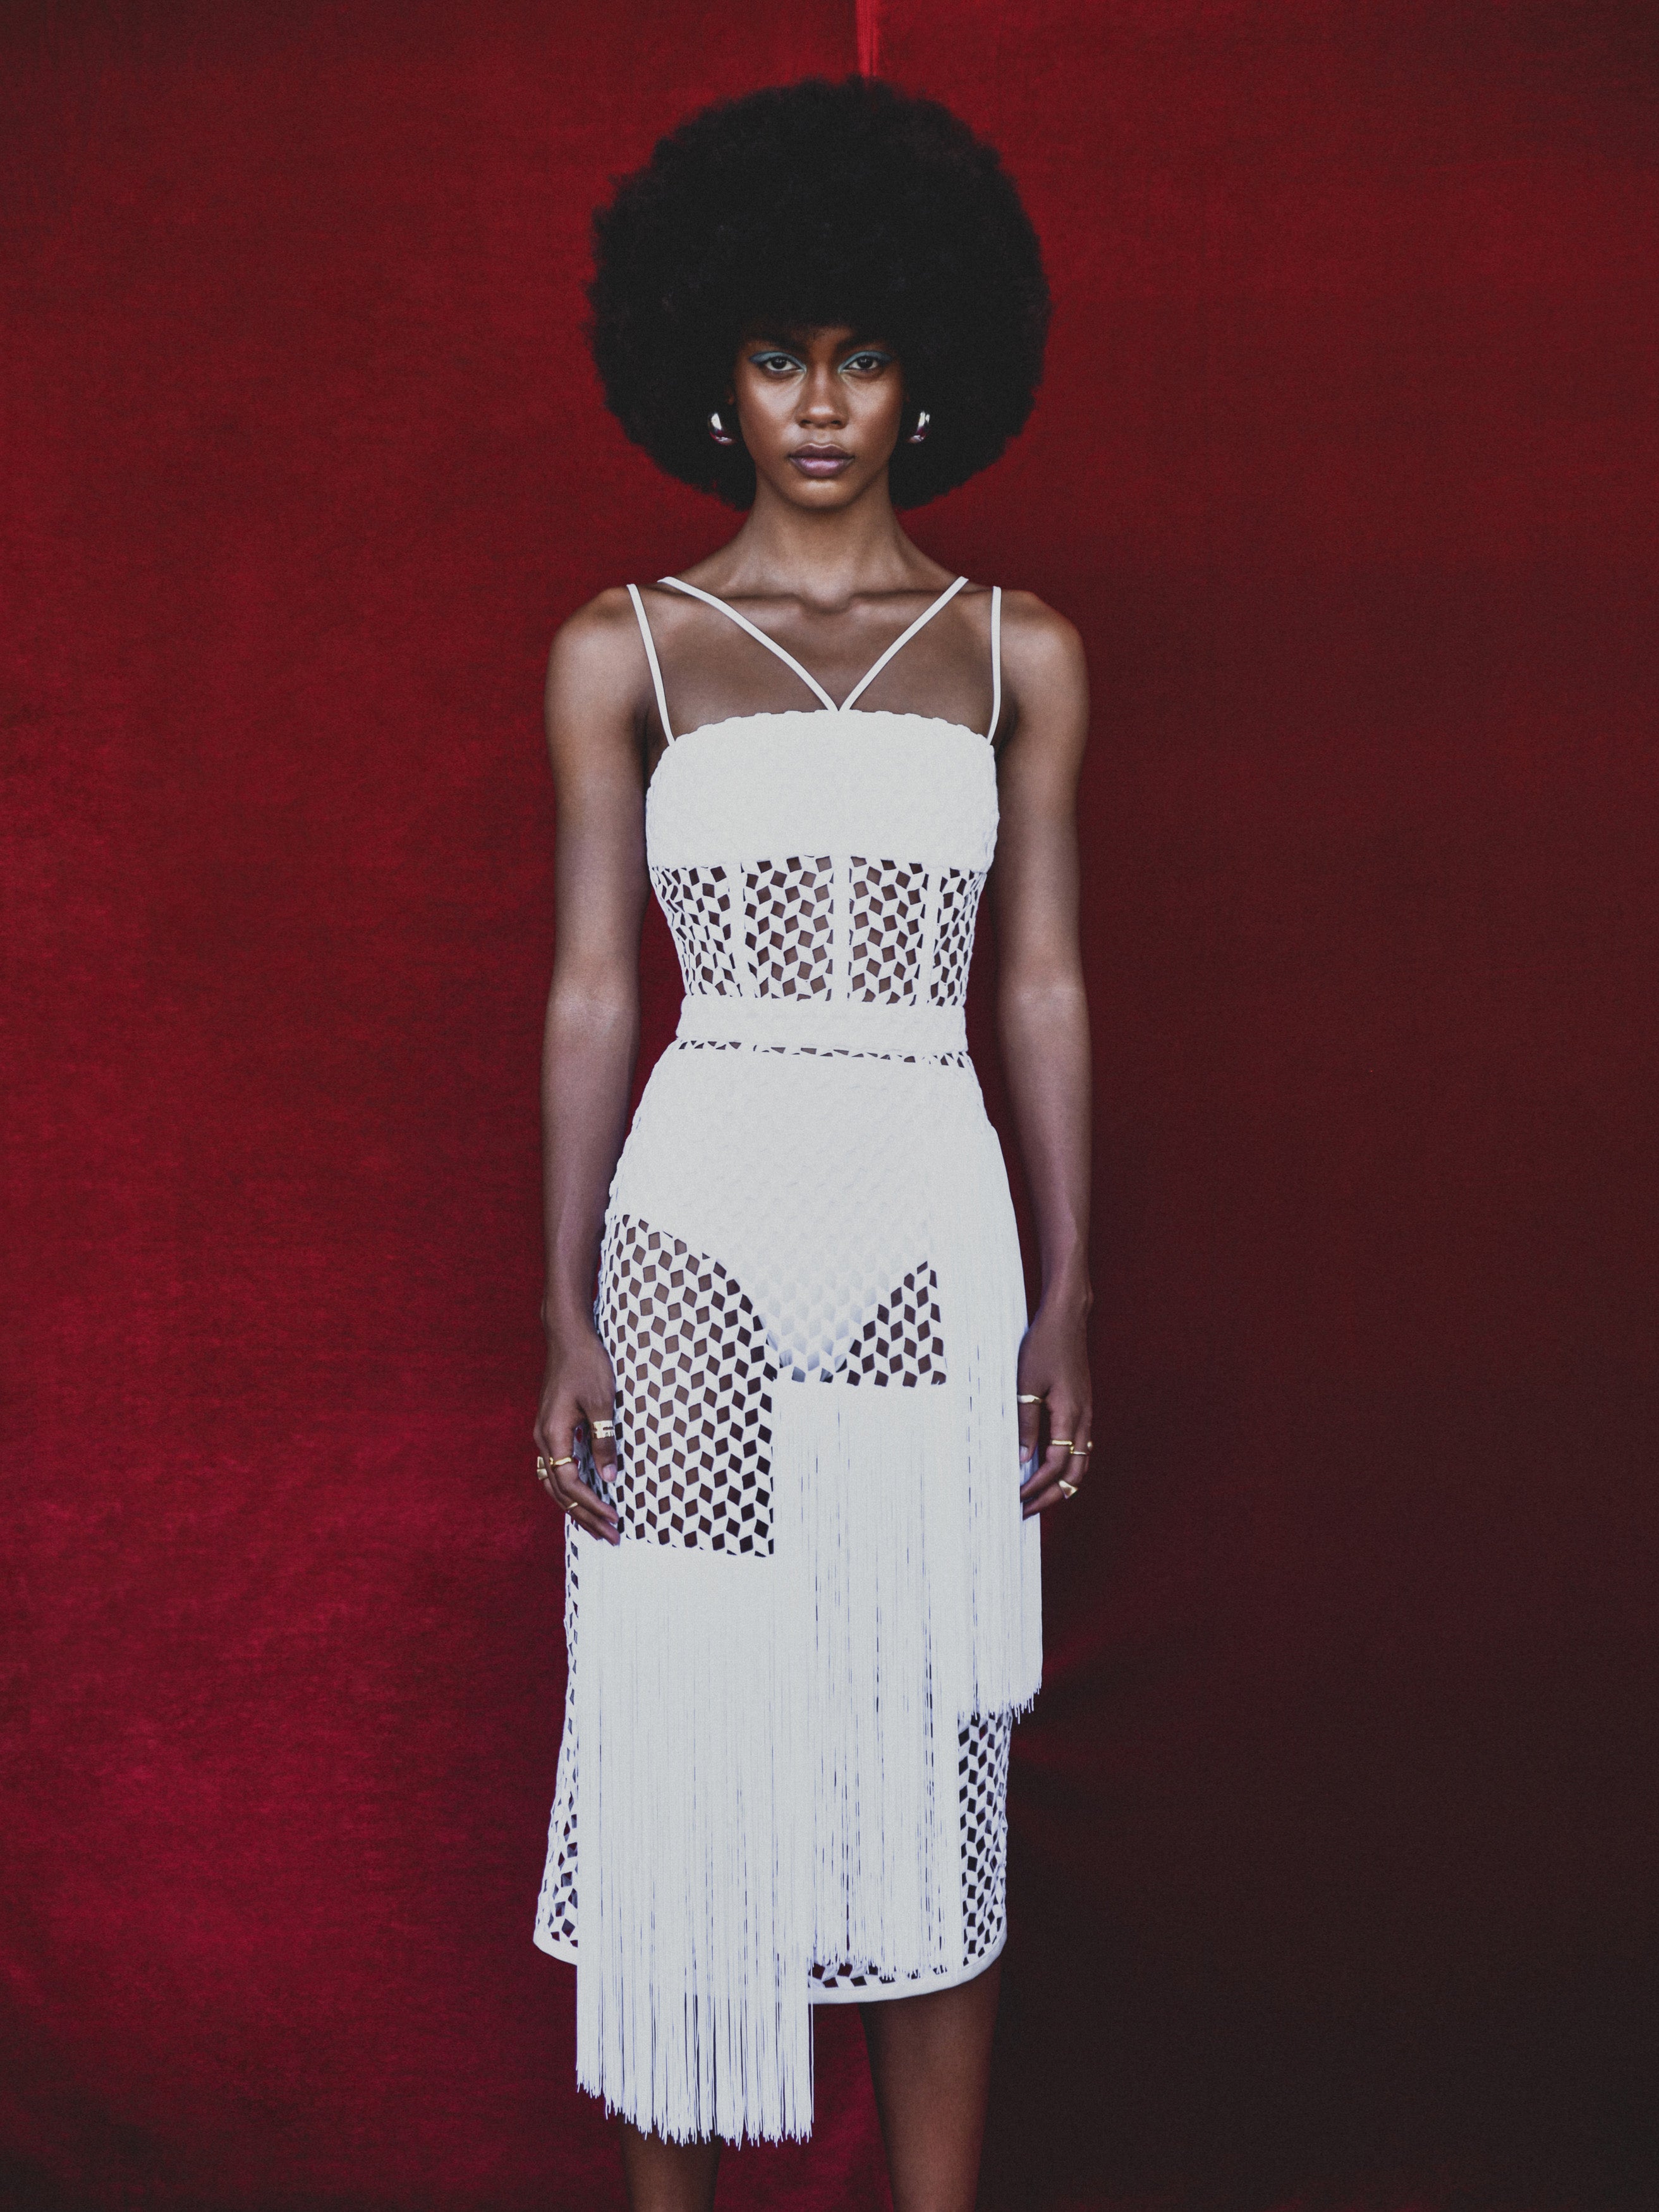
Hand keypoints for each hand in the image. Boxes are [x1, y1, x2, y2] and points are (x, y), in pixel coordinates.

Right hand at [533, 1315, 622, 1544]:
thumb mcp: (602, 1402)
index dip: (591, 1504)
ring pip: (554, 1483)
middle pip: (559, 1490)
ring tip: (598, 1526)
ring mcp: (545, 1434)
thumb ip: (603, 1441)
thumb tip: (609, 1477)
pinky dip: (571, 1488)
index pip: (570, 1483)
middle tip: (611, 1536)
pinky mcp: (551, 1429)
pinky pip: (556, 1469)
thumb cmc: (587, 1364)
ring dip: (576, 1506)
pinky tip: (586, 1497)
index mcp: (553, 1434)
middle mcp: (543, 1439)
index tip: (614, 1518)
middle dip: (585, 1515)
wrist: (567, 1335)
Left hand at [1016, 1290, 1093, 1518]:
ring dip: (1061, 1483)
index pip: (1057, 1465)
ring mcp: (1086, 1413)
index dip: (1037, 1486)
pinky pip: (1081, 1446)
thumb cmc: (1044, 1345)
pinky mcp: (1082, 1407)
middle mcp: (1084, 1419)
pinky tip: (1048, 1466)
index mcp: (1071, 1415)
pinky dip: (1067, 1464)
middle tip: (1027, 1510)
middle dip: (1052, 1495)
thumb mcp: (1026, 1384)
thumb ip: (1025, 1422)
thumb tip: (1022, 1459)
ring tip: (1037, 1496)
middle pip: (1076, 1473)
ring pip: (1082, 1462)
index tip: (1017, 1499)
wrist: (1067, 1318)